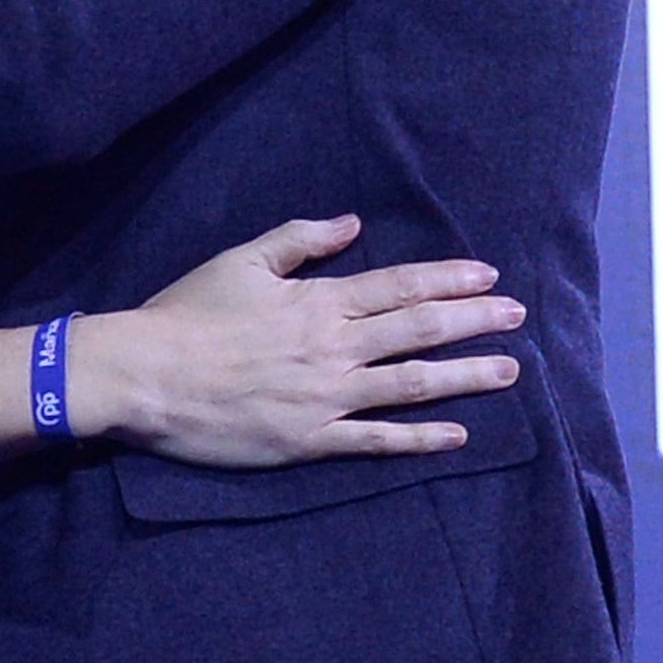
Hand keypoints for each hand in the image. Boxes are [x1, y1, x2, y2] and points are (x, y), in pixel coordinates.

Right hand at [71, 216, 525, 469]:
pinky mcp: (310, 439)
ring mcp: (327, 397)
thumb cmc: (186, 315)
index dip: (449, 279)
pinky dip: (420, 438)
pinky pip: (377, 440)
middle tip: (517, 316)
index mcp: (318, 301)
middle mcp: (334, 347)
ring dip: (465, 376)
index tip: (490, 277)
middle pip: (419, 330)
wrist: (145, 376)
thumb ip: (298, 239)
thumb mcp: (239, 261)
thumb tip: (352, 223)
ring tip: (508, 371)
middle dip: (474, 321)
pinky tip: (457, 435)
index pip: (399, 285)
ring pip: (411, 384)